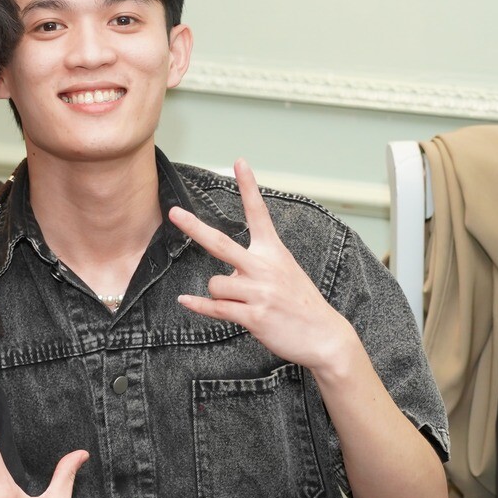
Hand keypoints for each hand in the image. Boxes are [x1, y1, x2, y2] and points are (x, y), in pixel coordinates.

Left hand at [168, 159, 359, 376]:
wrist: (324, 336)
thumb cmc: (301, 304)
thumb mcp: (286, 273)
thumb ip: (256, 267)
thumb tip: (223, 275)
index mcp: (273, 252)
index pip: (258, 213)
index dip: (248, 186)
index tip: (239, 162)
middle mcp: (264, 267)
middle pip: (220, 242)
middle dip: (194, 227)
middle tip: (174, 212)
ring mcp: (259, 291)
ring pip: (216, 283)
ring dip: (220, 294)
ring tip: (243, 303)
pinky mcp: (253, 315)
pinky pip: (216, 308)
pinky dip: (199, 306)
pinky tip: (186, 301)